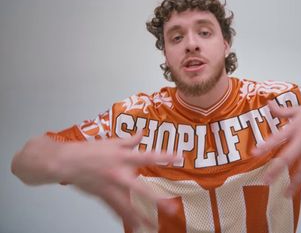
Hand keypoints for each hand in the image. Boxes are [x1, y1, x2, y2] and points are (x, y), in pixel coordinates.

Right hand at [56, 133, 178, 229]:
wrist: (67, 162)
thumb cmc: (89, 150)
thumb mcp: (112, 141)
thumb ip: (129, 140)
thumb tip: (142, 133)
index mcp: (123, 157)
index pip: (147, 156)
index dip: (163, 156)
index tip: (177, 157)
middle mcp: (118, 174)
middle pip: (140, 189)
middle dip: (156, 199)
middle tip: (170, 208)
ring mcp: (110, 188)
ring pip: (128, 206)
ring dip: (141, 217)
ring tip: (152, 226)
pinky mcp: (103, 196)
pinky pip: (115, 209)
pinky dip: (125, 218)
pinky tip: (134, 225)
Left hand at [253, 100, 300, 196]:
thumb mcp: (300, 109)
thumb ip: (282, 110)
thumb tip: (268, 104)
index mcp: (297, 127)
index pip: (277, 138)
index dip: (265, 146)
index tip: (254, 153)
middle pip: (289, 157)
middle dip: (276, 170)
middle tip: (266, 181)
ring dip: (295, 182)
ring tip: (287, 194)